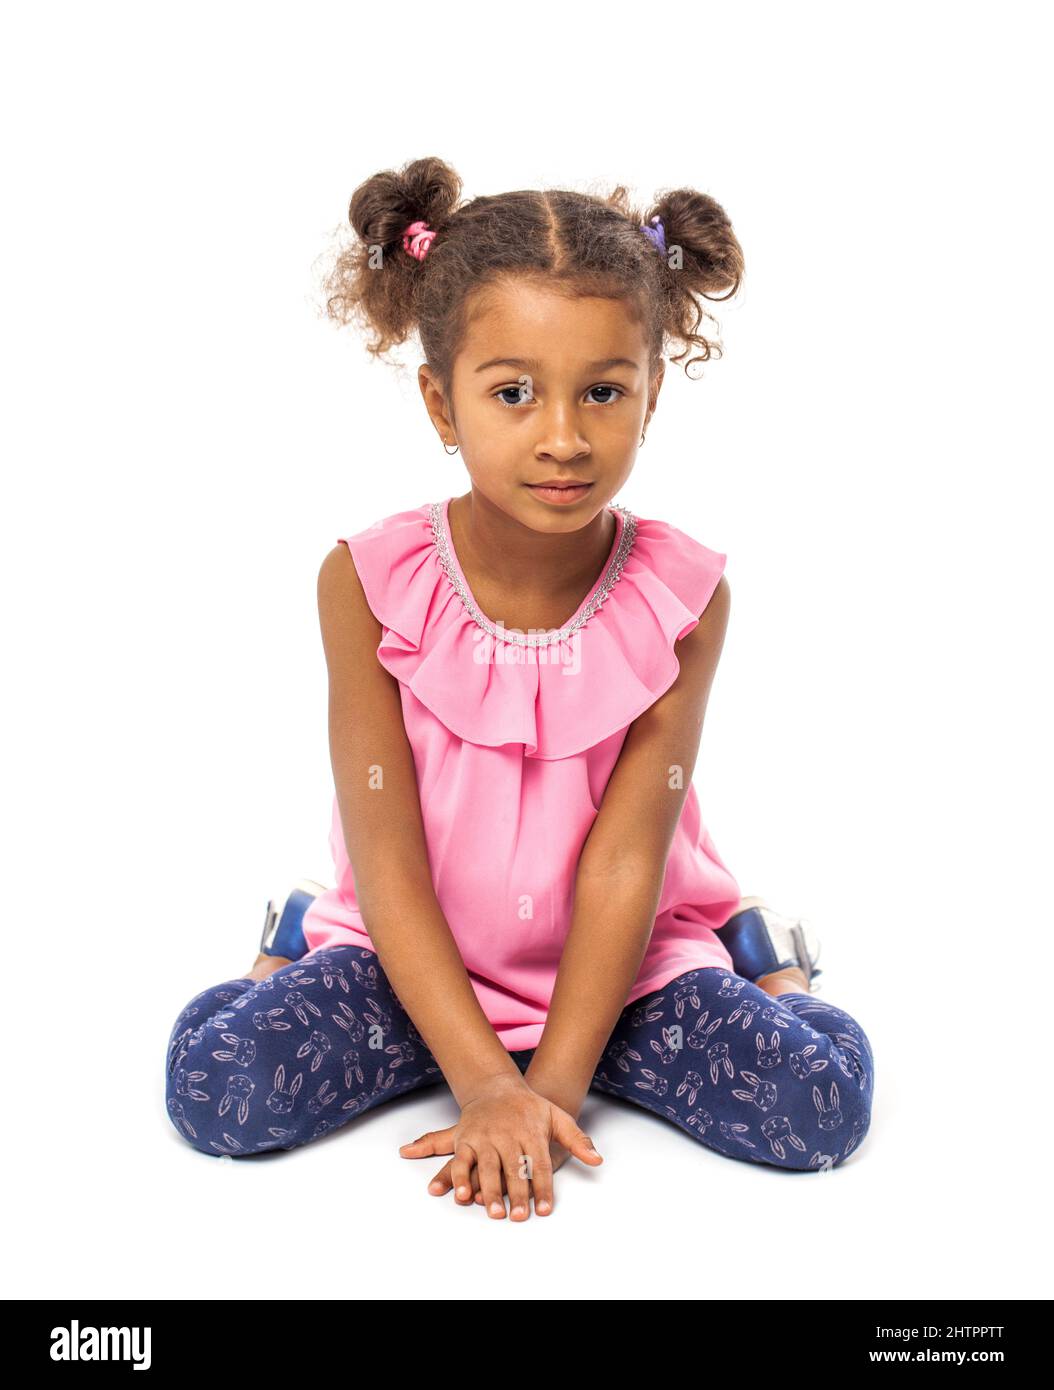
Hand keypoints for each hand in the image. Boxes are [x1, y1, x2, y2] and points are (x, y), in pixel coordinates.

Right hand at [398, 1074, 601, 1218]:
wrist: (497, 1087)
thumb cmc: (530, 1109)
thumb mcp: (557, 1117)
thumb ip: (577, 1140)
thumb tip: (597, 1159)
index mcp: (531, 1132)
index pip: (540, 1164)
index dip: (543, 1188)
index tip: (545, 1210)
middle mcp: (508, 1135)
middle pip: (514, 1169)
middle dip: (516, 1194)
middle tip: (518, 1217)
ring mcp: (485, 1137)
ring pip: (488, 1167)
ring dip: (489, 1191)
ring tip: (493, 1211)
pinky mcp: (465, 1139)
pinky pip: (461, 1161)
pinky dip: (459, 1178)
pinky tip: (461, 1195)